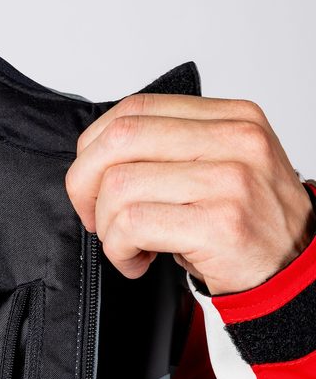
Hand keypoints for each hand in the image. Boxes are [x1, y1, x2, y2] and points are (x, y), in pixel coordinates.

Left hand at [65, 94, 315, 294]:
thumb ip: (169, 150)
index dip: (94, 148)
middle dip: (84, 185)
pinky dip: (118, 251)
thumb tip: (96, 160)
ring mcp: (229, 181)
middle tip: (95, 217)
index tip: (93, 183)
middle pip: (119, 141)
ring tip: (127, 246)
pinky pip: (133, 226)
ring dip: (106, 228)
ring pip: (120, 187)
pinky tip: (137, 261)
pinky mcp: (219, 224)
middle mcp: (235, 140)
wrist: (292, 269)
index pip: (135, 109)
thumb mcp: (218, 166)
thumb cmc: (245, 223)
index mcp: (231, 117)